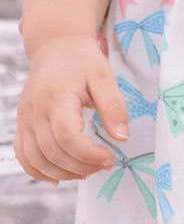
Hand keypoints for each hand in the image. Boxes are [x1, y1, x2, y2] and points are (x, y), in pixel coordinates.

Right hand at [15, 34, 128, 183]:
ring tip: (87, 171)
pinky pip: (23, 156)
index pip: (68, 137)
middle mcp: (35, 112)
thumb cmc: (82, 62)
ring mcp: (25, 120)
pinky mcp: (22, 125)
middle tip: (104, 164)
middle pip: (53, 152)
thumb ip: (114, 107)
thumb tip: (122, 138)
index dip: (89, 154)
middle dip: (81, 166)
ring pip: (36, 160)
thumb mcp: (104, 77)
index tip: (110, 157)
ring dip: (63, 172)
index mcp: (57, 98)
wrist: (56, 48)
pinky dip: (39, 171)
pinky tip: (60, 175)